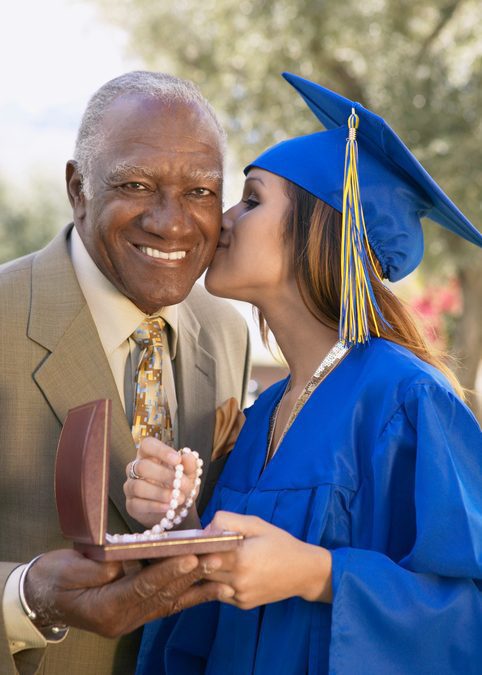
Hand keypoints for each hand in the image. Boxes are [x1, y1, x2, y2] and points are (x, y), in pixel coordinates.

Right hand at [24, 549, 233, 637]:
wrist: (41, 596)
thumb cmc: (53, 577)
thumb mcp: (70, 568)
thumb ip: (100, 567)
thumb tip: (127, 562)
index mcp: (105, 609)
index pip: (142, 587)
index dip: (168, 571)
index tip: (191, 556)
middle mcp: (123, 619)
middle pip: (163, 595)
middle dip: (192, 575)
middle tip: (218, 558)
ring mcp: (131, 619)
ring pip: (170, 602)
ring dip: (197, 586)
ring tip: (224, 571)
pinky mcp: (136, 612)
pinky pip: (167, 604)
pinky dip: (189, 595)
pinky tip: (209, 587)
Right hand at [124, 437, 199, 527]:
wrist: (178, 510)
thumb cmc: (180, 487)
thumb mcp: (190, 476)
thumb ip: (190, 465)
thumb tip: (188, 456)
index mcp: (149, 455)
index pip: (147, 445)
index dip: (161, 450)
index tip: (177, 460)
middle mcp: (136, 469)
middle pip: (142, 466)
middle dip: (163, 475)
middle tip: (181, 483)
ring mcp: (131, 487)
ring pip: (138, 486)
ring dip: (160, 493)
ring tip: (177, 499)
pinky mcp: (131, 505)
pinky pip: (138, 504)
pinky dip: (155, 506)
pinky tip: (168, 507)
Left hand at [199, 511, 332, 609]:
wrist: (304, 571)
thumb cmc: (279, 543)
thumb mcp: (255, 524)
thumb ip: (228, 521)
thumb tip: (205, 529)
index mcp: (240, 558)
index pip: (203, 552)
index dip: (197, 545)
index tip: (194, 539)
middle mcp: (237, 580)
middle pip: (202, 570)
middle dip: (198, 558)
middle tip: (199, 548)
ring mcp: (239, 595)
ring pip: (208, 583)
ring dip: (206, 572)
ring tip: (211, 559)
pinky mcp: (242, 604)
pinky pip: (220, 593)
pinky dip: (218, 583)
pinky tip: (226, 572)